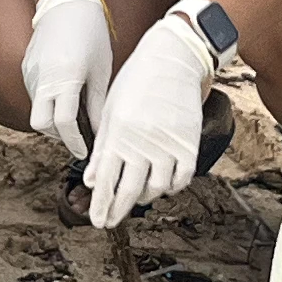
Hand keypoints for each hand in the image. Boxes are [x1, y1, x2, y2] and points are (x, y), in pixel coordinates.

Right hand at [20, 0, 114, 160]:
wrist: (64, 0)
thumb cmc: (90, 32)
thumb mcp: (100, 69)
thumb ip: (97, 103)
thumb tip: (99, 131)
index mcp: (65, 79)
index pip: (64, 124)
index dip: (75, 142)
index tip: (85, 152)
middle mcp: (42, 78)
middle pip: (40, 125)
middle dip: (58, 136)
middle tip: (77, 137)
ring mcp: (30, 72)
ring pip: (36, 110)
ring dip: (53, 118)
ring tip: (75, 116)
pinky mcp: (26, 67)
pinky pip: (35, 94)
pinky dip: (48, 103)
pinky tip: (64, 96)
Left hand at [85, 11, 217, 227]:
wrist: (172, 59)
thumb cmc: (135, 83)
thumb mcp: (111, 111)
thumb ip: (103, 148)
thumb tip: (92, 181)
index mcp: (119, 133)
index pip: (107, 180)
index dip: (102, 204)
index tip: (98, 221)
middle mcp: (142, 142)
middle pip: (130, 190)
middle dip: (117, 211)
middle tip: (109, 223)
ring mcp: (168, 143)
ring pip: (157, 188)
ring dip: (145, 196)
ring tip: (137, 193)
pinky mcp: (189, 142)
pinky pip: (183, 178)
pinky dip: (172, 186)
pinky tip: (162, 184)